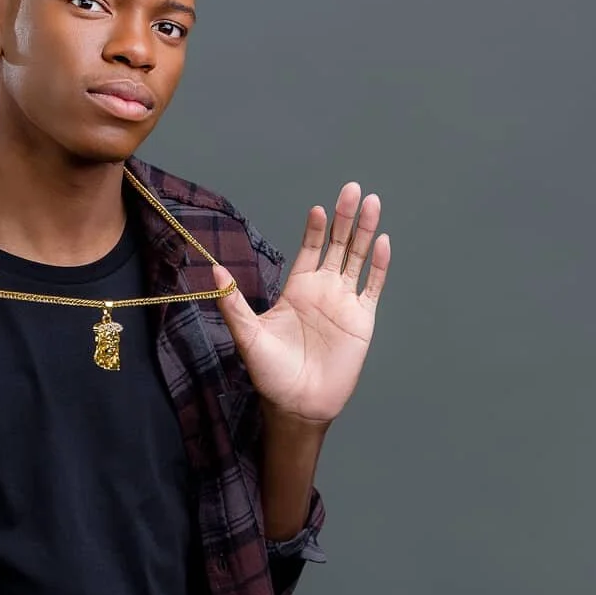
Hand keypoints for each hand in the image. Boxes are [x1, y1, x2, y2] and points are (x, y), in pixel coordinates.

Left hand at [215, 183, 390, 424]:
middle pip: (337, 245)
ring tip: (370, 203)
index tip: (318, 209)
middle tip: (351, 189)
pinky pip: (372, 287)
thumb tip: (214, 271)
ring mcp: (344, 303)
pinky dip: (378, 266)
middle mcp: (323, 291)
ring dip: (364, 232)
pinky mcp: (361, 320)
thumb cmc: (271, 374)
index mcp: (297, 290)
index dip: (316, 229)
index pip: (310, 249)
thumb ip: (233, 302)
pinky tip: (381, 242)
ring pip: (358, 258)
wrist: (298, 404)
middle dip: (344, 218)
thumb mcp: (247, 335)